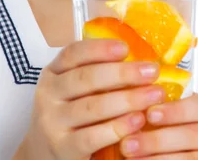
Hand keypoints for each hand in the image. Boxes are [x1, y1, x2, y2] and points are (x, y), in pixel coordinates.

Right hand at [14, 38, 165, 159]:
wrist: (43, 153)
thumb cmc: (69, 113)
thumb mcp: (72, 89)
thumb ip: (95, 72)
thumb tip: (138, 57)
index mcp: (52, 72)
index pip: (73, 53)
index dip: (99, 49)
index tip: (126, 48)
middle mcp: (48, 94)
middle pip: (86, 78)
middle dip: (123, 73)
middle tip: (152, 71)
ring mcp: (52, 122)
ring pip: (92, 107)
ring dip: (127, 99)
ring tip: (154, 94)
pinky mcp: (62, 148)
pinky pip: (92, 137)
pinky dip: (117, 128)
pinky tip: (138, 120)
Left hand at [118, 92, 197, 158]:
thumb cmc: (194, 129)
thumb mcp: (190, 115)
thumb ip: (171, 108)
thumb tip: (136, 99)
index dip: (176, 110)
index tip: (150, 113)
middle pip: (195, 135)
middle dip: (158, 140)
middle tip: (128, 143)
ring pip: (193, 159)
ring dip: (158, 159)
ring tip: (132, 157)